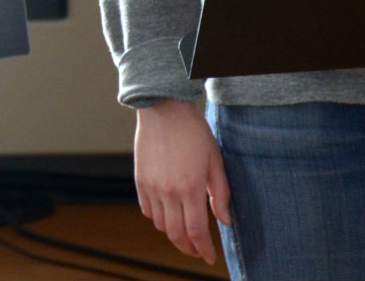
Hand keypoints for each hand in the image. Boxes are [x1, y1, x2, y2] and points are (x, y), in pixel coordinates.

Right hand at [134, 98, 231, 264]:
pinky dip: (158, 218)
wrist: (164, 109)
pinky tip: (168, 214)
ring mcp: (151, 187)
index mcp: (190, 188)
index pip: (196, 231)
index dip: (203, 248)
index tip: (209, 256)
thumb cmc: (193, 132)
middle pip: (176, 234)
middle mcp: (168, 191)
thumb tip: (225, 220)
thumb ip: (221, 194)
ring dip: (173, 233)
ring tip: (184, 231)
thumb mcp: (215, 161)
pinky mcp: (140, 180)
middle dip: (188, 248)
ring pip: (160, 225)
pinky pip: (147, 210)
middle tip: (197, 250)